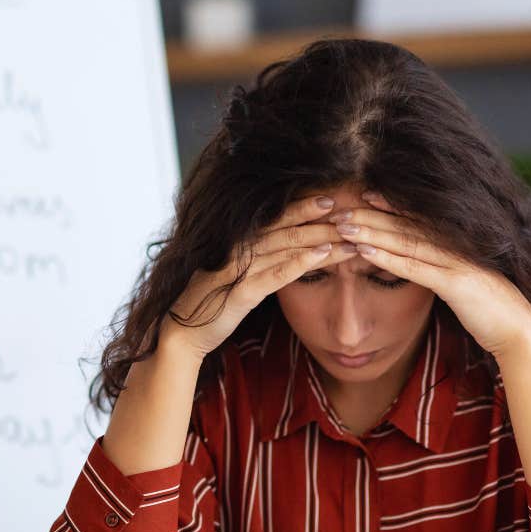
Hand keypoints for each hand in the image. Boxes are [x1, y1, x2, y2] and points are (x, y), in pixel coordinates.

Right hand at [164, 195, 358, 359]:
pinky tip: (323, 256)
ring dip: (321, 238)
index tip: (330, 199)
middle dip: (319, 218)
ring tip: (349, 234)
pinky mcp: (241, 292)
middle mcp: (237, 249)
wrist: (180, 333)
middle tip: (350, 208)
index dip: (302, 206)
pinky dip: (301, 262)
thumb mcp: (231, 276)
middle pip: (285, 226)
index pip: (274, 218)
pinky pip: (277, 273)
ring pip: (287, 246)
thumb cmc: (209, 304)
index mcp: (235, 242)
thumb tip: (280, 248)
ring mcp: (238, 269)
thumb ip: (253, 260)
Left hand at [332, 192, 530, 356]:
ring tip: (343, 225)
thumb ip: (445, 271)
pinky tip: (364, 251)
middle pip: (406, 225)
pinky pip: (414, 267)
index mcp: (458, 245)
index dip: (390, 205)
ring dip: (371, 232)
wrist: (520, 333)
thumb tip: (426, 266)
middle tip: (340, 208)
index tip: (363, 195)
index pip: (418, 219)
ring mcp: (456, 263)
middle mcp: (456, 247)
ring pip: (406, 242)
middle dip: (371, 216)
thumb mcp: (463, 285)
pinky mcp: (455, 284)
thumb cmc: (490, 311)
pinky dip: (387, 258)